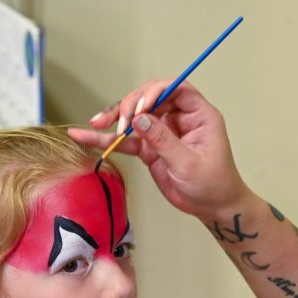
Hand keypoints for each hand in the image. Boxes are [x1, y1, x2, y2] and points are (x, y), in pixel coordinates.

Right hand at [68, 81, 251, 220]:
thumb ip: (163, 140)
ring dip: (114, 118)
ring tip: (95, 123)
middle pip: (150, 98)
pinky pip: (126, 139)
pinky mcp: (149, 147)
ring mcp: (162, 131)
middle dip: (130, 105)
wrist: (212, 207)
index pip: (176, 89)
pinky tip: (85, 136)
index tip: (140, 107)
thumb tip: (138, 119)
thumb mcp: (188, 163)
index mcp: (198, 115)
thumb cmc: (212, 184)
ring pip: (134, 116)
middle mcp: (179, 118)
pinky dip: (107, 138)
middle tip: (118, 122)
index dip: (156, 91)